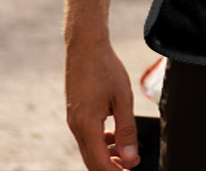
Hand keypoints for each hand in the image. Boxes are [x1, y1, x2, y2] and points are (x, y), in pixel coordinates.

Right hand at [66, 41, 139, 169]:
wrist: (85, 46)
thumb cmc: (104, 68)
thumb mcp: (122, 98)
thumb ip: (126, 130)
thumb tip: (130, 157)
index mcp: (86, 126)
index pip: (99, 163)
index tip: (132, 170)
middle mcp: (76, 127)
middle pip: (92, 160)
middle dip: (111, 167)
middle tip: (131, 166)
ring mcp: (73, 120)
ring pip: (89, 148)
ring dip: (107, 155)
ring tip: (127, 153)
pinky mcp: (76, 113)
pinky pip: (87, 136)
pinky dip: (101, 141)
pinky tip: (115, 135)